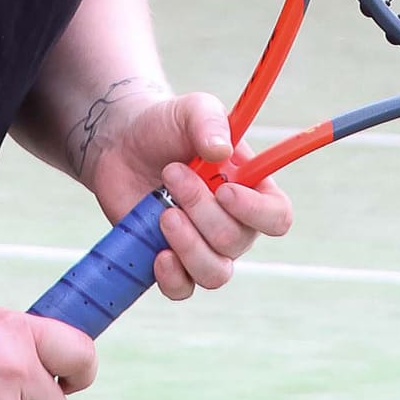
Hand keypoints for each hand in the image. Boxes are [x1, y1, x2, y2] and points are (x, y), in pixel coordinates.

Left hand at [85, 91, 293, 300]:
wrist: (122, 144)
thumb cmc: (166, 126)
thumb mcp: (190, 110)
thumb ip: (208, 120)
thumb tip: (221, 150)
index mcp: (251, 189)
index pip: (277, 217)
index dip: (256, 212)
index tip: (224, 189)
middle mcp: (234, 224)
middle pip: (237, 241)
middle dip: (202, 210)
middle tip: (172, 173)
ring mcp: (203, 246)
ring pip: (215, 273)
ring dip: (189, 245)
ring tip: (164, 213)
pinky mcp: (172, 262)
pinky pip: (183, 288)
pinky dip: (172, 277)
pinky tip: (157, 252)